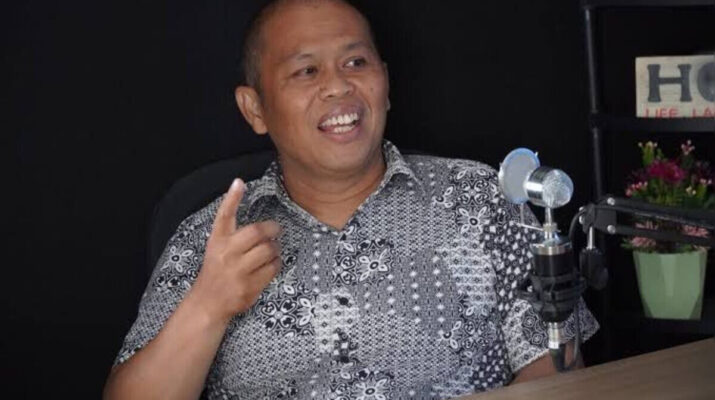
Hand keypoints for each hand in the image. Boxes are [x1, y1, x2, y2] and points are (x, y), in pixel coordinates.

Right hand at [189, 178, 281, 323]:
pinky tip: (270, 264)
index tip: (239, 183)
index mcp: (217, 241)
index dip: (232, 198)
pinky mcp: (249, 286)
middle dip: (272, 229)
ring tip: (271, 250)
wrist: (208, 302)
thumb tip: (240, 191)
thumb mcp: (218, 247)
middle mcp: (227, 254)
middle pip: (257, 232)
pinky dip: (276, 264)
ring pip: (269, 251)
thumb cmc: (216, 270)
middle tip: (275, 229)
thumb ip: (232, 229)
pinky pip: (273, 268)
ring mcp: (238, 271)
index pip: (224, 215)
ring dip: (275, 248)